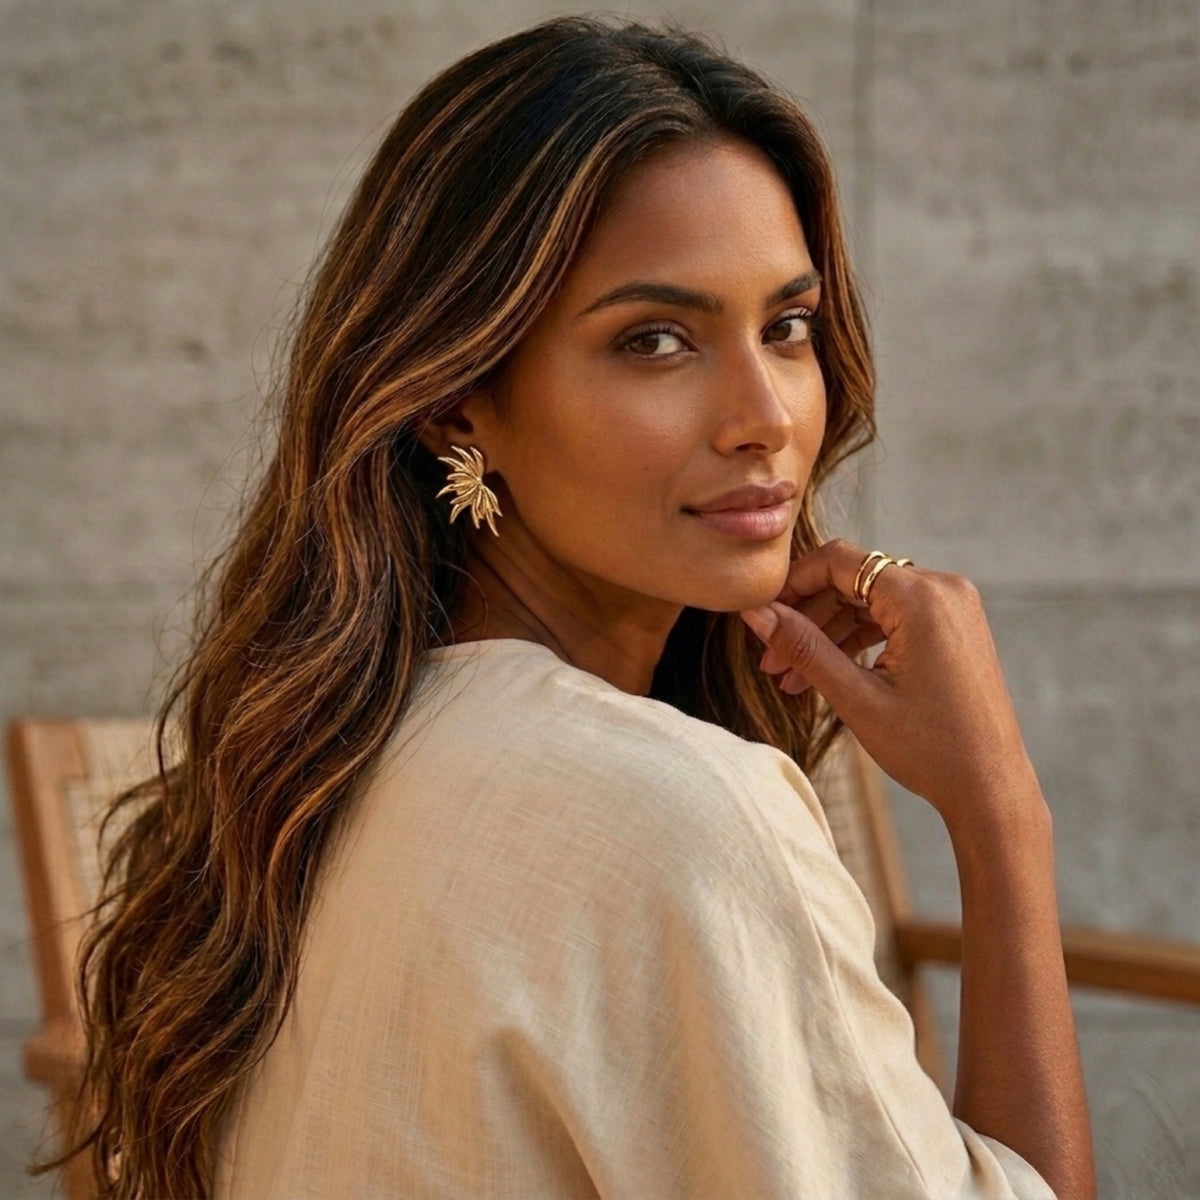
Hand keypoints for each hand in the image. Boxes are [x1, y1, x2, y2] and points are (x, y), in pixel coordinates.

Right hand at [740, 539, 1039, 827]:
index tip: (760, 616)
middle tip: (769, 660)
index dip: (792, 584)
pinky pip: (892, 618)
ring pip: (868, 601)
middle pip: (852, 580)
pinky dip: (857, 641)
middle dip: (806, 618)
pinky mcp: (952, 627)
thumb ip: (803, 647)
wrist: (990, 787)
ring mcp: (951, 607)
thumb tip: (755, 613)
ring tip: (789, 678)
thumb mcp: (856, 697)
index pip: (838, 561)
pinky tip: (824, 673)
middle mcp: (942, 589)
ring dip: (827, 634)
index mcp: (922, 597)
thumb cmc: (931, 749)